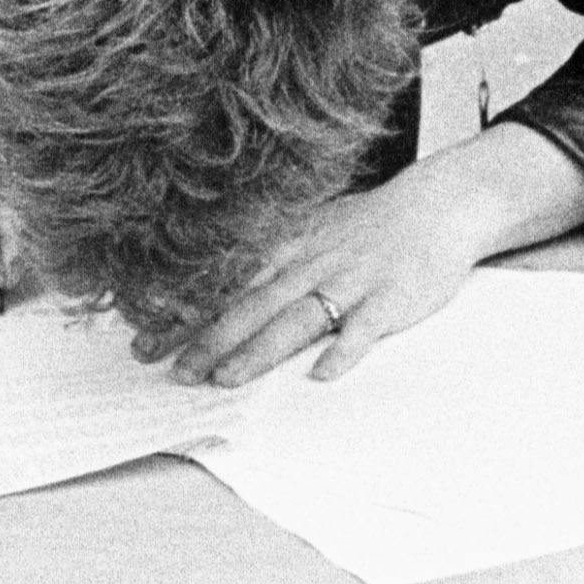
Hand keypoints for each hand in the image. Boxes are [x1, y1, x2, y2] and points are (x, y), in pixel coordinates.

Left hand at [172, 123, 583, 385]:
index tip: (143, 337)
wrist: (440, 204)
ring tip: (225, 378)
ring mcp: (352, 281)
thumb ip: (269, 259)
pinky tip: (322, 375)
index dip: (184, 311)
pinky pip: (365, 328)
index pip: (226, 282)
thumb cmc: (370, 226)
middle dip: (209, 338)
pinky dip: (344, 350)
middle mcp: (313, 262)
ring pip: (298, 318)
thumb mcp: (314, 229)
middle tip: (172, 370)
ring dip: (259, 349)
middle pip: (253, 303)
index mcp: (290, 245)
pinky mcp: (392, 299)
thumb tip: (210, 291)